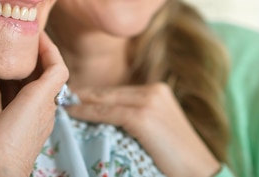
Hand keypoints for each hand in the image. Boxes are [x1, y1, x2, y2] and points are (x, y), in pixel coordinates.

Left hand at [0, 32, 67, 176]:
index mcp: (23, 119)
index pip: (20, 86)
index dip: (10, 67)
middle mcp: (37, 111)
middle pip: (34, 74)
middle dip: (23, 54)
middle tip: (10, 31)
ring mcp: (44, 104)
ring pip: (48, 68)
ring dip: (37, 48)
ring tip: (24, 26)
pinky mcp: (45, 97)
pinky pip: (55, 66)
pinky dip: (48, 50)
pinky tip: (34, 36)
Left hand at [65, 83, 220, 176]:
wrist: (199, 171)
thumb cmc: (178, 157)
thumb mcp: (157, 130)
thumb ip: (136, 117)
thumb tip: (104, 117)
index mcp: (158, 91)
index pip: (117, 91)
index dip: (93, 94)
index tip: (72, 95)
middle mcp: (153, 91)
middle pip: (108, 91)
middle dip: (83, 94)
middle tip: (59, 96)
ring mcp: (148, 102)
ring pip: (104, 99)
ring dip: (81, 101)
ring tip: (61, 103)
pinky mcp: (142, 117)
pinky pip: (106, 112)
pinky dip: (86, 112)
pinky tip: (72, 113)